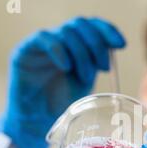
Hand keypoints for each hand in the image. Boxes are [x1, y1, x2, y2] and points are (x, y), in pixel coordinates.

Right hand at [0, 17, 125, 147]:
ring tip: (85, 78)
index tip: (121, 45)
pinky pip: (44, 39)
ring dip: (82, 54)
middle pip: (81, 25)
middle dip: (97, 45)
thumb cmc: (62, 104)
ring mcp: (42, 44)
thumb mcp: (87, 81)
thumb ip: (98, 62)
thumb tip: (118, 48)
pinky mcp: (25, 50)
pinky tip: (67, 67)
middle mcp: (59, 40)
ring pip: (67, 32)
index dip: (108, 30)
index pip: (92, 25)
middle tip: (104, 68)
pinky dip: (59, 50)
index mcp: (75, 45)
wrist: (37, 122)